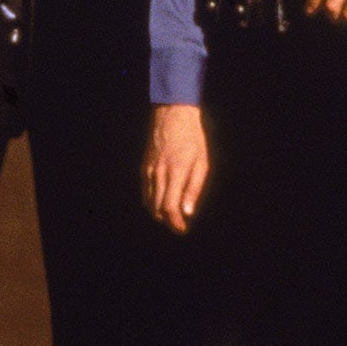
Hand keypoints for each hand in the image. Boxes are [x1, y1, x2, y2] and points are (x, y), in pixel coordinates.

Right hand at [143, 103, 209, 232]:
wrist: (172, 116)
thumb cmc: (192, 138)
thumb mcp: (202, 162)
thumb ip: (194, 188)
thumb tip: (188, 212)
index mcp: (175, 173)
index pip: (169, 207)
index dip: (175, 223)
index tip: (183, 230)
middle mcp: (158, 174)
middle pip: (157, 209)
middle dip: (168, 221)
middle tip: (180, 226)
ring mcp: (149, 171)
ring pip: (149, 202)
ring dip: (159, 214)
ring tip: (172, 217)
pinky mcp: (144, 168)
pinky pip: (145, 192)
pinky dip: (151, 202)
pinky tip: (161, 204)